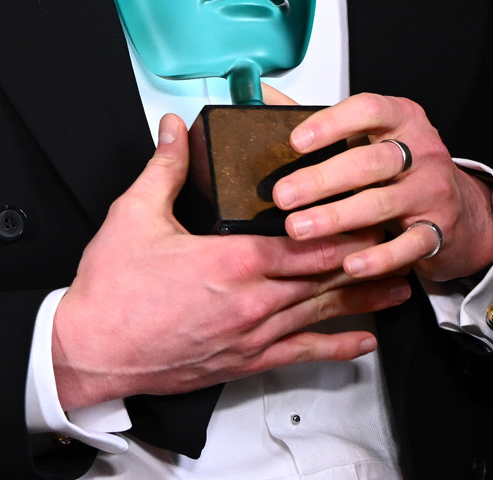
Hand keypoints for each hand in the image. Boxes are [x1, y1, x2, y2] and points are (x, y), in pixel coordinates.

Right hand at [51, 114, 410, 410]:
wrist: (93, 350)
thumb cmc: (112, 292)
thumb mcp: (133, 215)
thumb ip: (164, 169)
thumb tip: (175, 131)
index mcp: (232, 259)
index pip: (307, 241)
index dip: (346, 226)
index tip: (372, 210)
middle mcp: (252, 300)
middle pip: (326, 276)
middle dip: (366, 257)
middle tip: (398, 241)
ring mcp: (252, 335)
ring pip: (322, 313)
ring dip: (364, 298)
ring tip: (399, 285)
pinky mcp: (244, 361)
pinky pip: (303, 354)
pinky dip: (337, 347)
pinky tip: (361, 340)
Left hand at [272, 93, 492, 283]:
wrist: (464, 211)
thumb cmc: (404, 168)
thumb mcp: (372, 135)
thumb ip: (322, 119)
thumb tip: (264, 94)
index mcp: (402, 119)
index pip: (369, 110)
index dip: (331, 124)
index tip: (295, 142)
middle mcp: (422, 152)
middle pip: (369, 162)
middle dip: (321, 179)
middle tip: (282, 195)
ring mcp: (432, 192)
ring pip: (381, 203)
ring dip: (335, 217)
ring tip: (298, 228)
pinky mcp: (439, 230)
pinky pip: (407, 245)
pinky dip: (377, 257)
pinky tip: (350, 263)